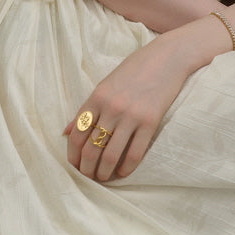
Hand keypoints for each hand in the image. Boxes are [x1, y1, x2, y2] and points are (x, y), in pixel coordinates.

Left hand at [64, 34, 189, 180]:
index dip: (73, 155)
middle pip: (91, 148)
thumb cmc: (136, 69)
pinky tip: (123, 172)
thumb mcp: (106, 84)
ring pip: (110, 155)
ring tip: (104, 177)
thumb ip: (87, 108)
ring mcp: (131, 115)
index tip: (75, 166)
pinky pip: (135, 153)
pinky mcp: (150, 122)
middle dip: (86, 169)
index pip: (76, 134)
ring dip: (104, 172)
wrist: (168, 57)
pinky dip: (126, 168)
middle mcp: (111, 107)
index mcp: (97, 96)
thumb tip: (66, 132)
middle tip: (88, 177)